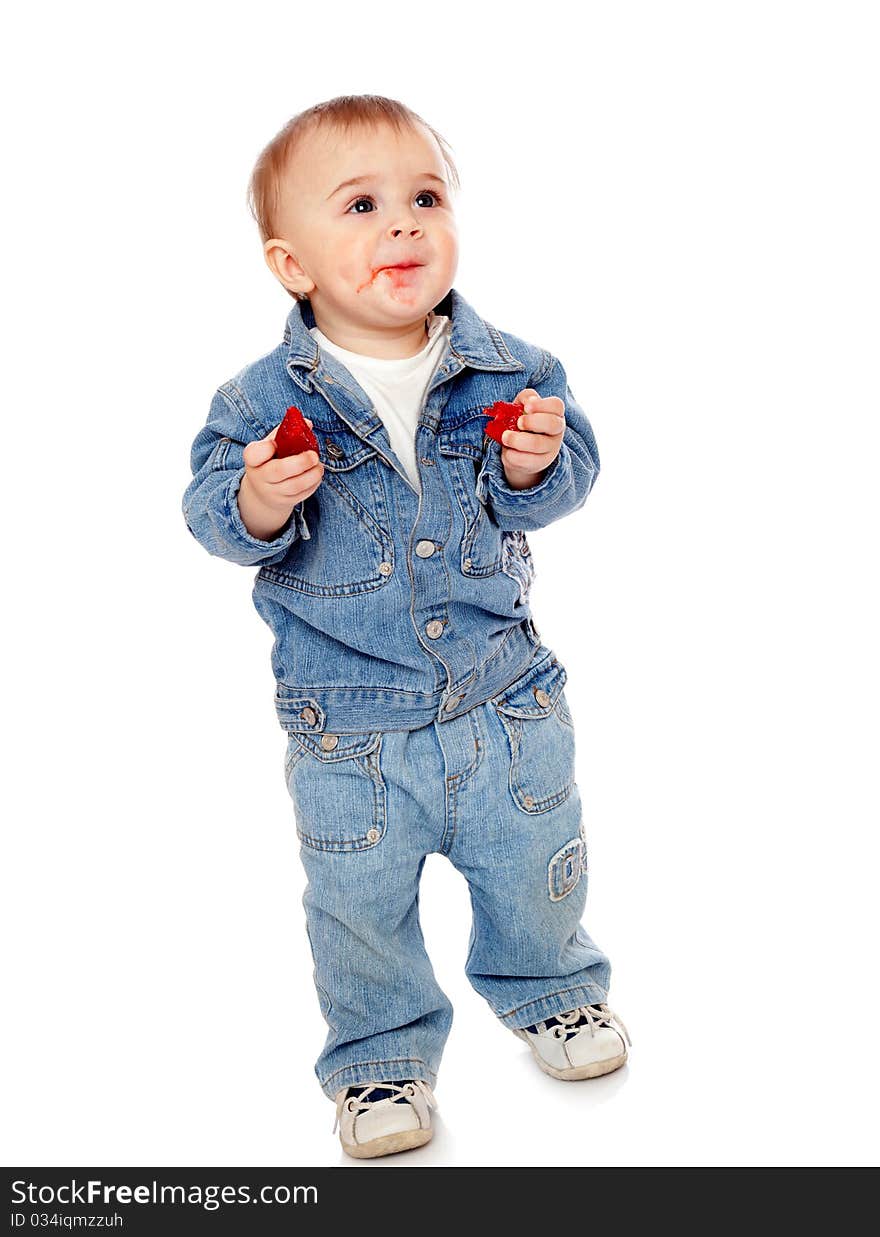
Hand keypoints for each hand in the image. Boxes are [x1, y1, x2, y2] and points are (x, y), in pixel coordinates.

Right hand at [239, 418, 323, 537]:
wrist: (263, 492)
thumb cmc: (269, 461)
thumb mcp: (270, 446)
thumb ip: (286, 433)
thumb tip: (308, 423)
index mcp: (253, 460)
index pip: (252, 454)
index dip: (265, 448)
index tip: (274, 443)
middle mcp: (259, 477)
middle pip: (278, 471)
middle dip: (300, 462)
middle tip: (314, 455)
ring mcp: (272, 492)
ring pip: (294, 486)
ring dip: (312, 475)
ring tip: (318, 465)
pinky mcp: (284, 502)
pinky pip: (302, 494)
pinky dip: (313, 484)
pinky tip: (316, 474)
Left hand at [500, 390, 565, 489]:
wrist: (521, 451)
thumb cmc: (523, 423)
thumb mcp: (522, 406)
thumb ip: (526, 398)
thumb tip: (529, 400)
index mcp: (555, 413)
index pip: (557, 405)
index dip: (542, 405)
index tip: (526, 407)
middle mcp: (557, 430)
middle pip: (552, 424)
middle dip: (532, 422)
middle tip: (518, 423)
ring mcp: (550, 448)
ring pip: (538, 444)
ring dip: (517, 440)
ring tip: (505, 437)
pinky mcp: (540, 463)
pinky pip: (526, 460)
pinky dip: (513, 455)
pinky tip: (508, 451)